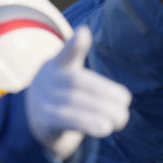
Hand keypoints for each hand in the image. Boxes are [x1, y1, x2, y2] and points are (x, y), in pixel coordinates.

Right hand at [25, 26, 131, 159]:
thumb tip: (118, 91)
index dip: (74, 45)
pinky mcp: (43, 121)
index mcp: (57, 65)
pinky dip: (87, 123)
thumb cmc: (63, 94)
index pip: (65, 54)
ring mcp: (42, 100)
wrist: (37, 120)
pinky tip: (105, 129)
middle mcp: (47, 80)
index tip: (83, 33)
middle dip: (104, 91)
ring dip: (100, 110)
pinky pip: (66, 121)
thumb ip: (91, 77)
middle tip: (126, 101)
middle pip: (76, 82)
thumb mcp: (72, 76)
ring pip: (73, 102)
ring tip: (121, 118)